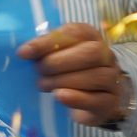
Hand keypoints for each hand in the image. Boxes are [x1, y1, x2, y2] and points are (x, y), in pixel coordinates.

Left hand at [17, 23, 132, 127]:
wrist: (88, 103)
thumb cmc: (69, 74)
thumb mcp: (57, 58)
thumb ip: (44, 51)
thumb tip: (24, 52)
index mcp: (91, 38)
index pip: (74, 33)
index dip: (48, 41)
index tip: (24, 52)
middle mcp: (107, 56)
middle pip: (91, 53)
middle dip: (59, 62)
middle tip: (38, 71)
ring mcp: (112, 80)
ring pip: (96, 76)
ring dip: (64, 80)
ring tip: (43, 85)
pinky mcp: (110, 102)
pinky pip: (98, 100)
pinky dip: (77, 98)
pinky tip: (59, 96)